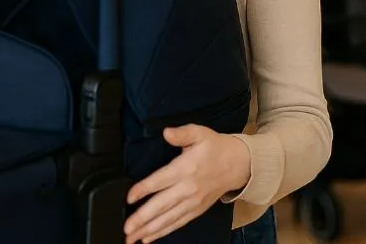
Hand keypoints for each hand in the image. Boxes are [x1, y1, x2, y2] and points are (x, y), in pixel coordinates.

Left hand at [124, 124, 250, 243]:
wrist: (239, 164)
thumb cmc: (215, 147)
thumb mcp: (199, 133)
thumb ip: (182, 133)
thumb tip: (167, 132)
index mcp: (186, 169)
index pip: (161, 181)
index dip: (144, 189)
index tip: (129, 198)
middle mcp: (188, 189)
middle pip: (162, 206)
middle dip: (142, 218)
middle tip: (126, 229)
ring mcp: (193, 202)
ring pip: (168, 218)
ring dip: (149, 229)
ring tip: (132, 237)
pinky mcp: (197, 210)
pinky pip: (178, 223)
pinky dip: (163, 231)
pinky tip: (149, 237)